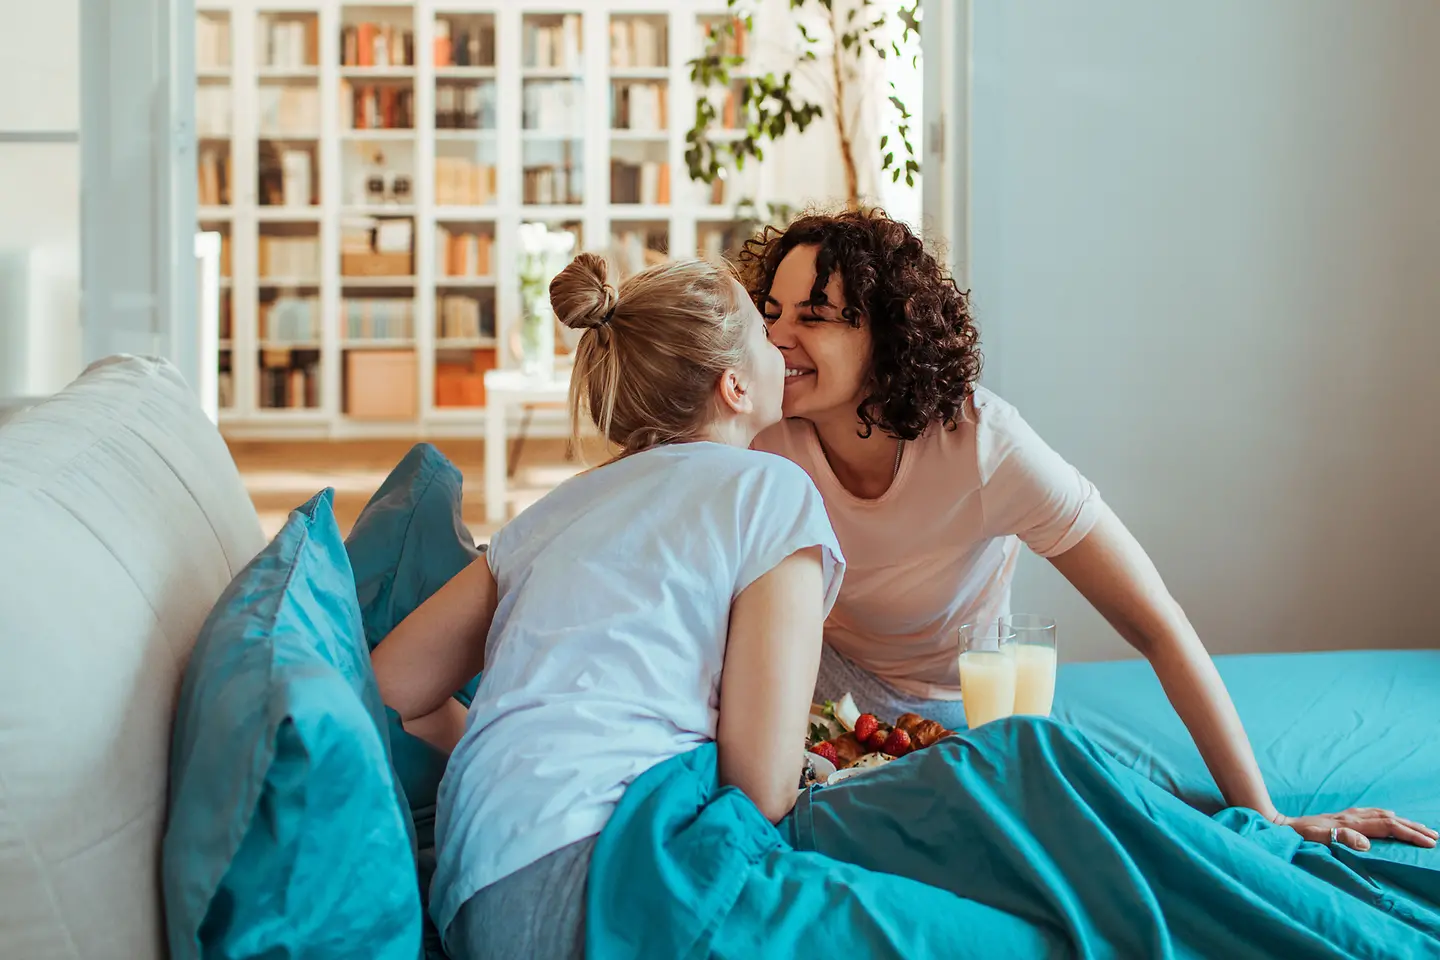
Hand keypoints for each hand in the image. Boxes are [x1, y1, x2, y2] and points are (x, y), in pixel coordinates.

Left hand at [1272, 808, 1438, 850]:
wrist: (1283, 825)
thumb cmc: (1300, 835)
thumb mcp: (1318, 838)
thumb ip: (1341, 838)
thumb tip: (1366, 843)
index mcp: (1352, 823)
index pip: (1389, 827)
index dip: (1410, 834)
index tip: (1429, 842)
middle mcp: (1353, 816)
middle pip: (1391, 820)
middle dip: (1414, 828)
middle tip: (1435, 837)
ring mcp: (1348, 815)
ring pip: (1383, 816)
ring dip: (1404, 822)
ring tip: (1420, 829)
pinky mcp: (1343, 817)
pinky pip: (1372, 814)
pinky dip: (1387, 817)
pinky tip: (1390, 818)